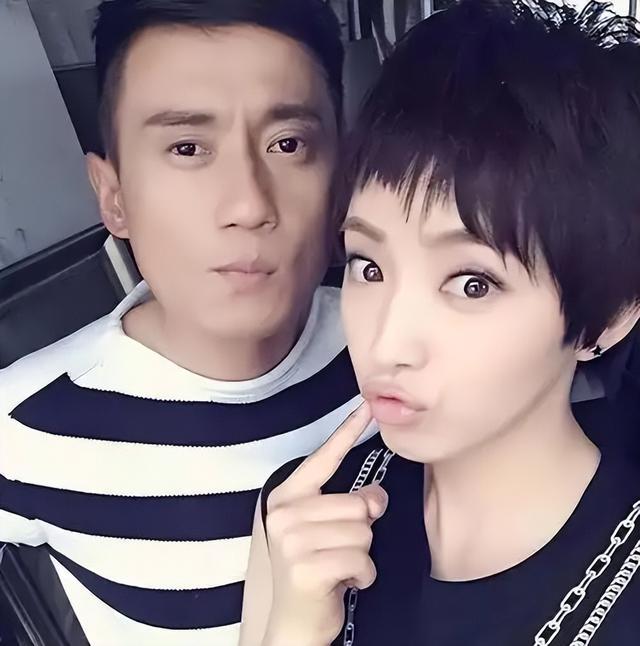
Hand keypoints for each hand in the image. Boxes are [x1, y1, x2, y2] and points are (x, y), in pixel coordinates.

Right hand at [263, 403, 387, 645]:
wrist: (292, 623)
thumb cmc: (312, 570)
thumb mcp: (327, 531)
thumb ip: (348, 505)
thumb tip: (377, 497)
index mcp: (288, 497)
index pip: (324, 459)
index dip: (347, 432)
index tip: (366, 406)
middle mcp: (285, 513)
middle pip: (357, 506)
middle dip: (361, 533)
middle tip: (340, 550)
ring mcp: (292, 541)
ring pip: (363, 533)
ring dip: (361, 557)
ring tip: (338, 568)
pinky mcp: (306, 568)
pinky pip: (362, 561)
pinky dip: (362, 577)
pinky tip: (342, 584)